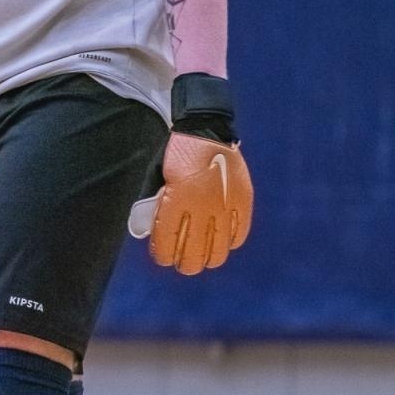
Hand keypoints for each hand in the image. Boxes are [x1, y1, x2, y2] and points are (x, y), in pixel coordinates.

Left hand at [129, 73, 252, 274]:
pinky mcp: (243, 203)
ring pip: (218, 251)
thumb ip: (157, 205)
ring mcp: (225, 207)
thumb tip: (151, 231)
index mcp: (177, 201)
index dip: (164, 256)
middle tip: (182, 263)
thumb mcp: (158, 177)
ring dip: (208, 259)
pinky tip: (222, 244)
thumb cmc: (176, 153)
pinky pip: (238, 235)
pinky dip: (230, 243)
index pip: (169, 242)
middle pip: (195, 255)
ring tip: (203, 258)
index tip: (163, 258)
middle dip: (185, 264)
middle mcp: (202, 209)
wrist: (206, 130)